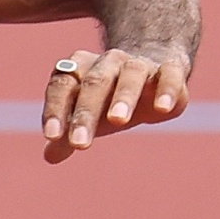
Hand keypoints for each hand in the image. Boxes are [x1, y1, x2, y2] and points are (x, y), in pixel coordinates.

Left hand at [42, 45, 188, 160]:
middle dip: (86, 113)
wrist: (153, 72)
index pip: (62, 87)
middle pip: (94, 83)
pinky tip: (162, 108)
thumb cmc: (109, 99)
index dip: (55, 110)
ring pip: (130, 76)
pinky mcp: (169, 69)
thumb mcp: (89, 118)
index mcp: (80, 70)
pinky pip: (169, 75)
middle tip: (79, 144)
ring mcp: (138, 63)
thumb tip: (49, 156)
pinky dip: (166, 90)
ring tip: (118, 121)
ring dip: (123, 97)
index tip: (53, 137)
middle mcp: (107, 62)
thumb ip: (67, 136)